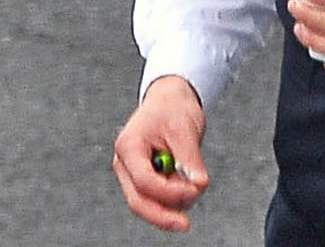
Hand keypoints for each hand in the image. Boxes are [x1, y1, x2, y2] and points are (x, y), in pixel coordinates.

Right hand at [112, 75, 208, 231]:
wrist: (170, 99)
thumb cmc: (174, 108)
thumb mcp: (185, 128)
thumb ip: (190, 158)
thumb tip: (200, 185)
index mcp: (129, 145)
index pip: (144, 180)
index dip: (169, 192)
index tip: (194, 191)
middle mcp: (124, 163)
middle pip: (138, 200)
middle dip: (163, 215)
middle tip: (186, 224)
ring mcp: (130, 173)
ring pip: (146, 203)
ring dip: (172, 203)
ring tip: (195, 183)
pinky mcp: (141, 179)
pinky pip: (154, 198)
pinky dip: (172, 197)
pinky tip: (187, 184)